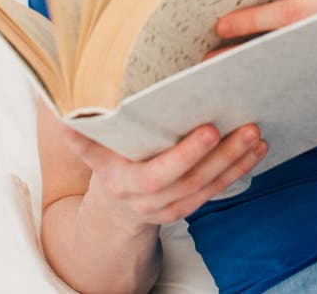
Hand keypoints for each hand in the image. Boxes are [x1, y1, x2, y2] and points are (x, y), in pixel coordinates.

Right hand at [62, 122, 267, 230]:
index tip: (207, 129)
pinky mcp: (187, 204)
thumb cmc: (105, 163)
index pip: (156, 174)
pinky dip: (239, 171)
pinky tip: (257, 150)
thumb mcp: (90, 149)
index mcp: (121, 181)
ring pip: (207, 188)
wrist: (113, 209)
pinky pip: (216, 191)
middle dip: (220, 155)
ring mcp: (169, 205)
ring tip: (256, 133)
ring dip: (236, 161)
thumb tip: (60, 106)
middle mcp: (147, 199)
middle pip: (189, 181)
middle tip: (245, 126)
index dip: (183, 155)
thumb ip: (81, 130)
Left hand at [215, 0, 316, 94]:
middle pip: (282, 40)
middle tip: (212, 60)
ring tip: (228, 78)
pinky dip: (283, 89)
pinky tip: (263, 94)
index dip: (250, 18)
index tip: (219, 26)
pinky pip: (308, 88)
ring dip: (258, 72)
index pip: (285, 9)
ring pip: (290, 68)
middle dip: (245, 50)